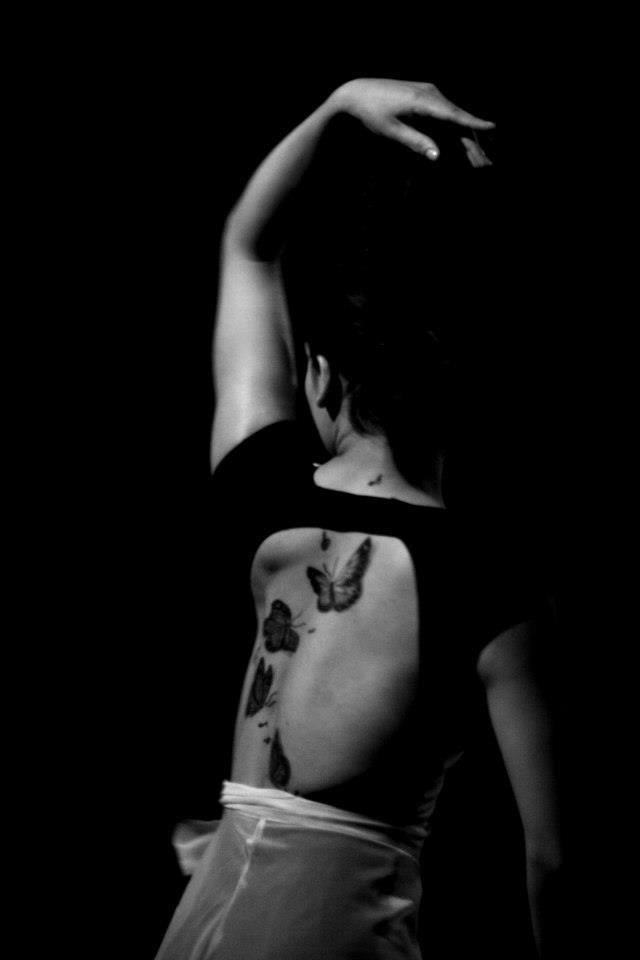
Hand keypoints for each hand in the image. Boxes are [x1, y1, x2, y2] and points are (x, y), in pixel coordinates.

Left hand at [332, 78, 494, 164]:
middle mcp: (429, 92)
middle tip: (487, 160)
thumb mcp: (390, 130)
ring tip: (479, 153)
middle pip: (458, 117)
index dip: (473, 123)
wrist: (356, 92)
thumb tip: (438, 157)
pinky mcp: (425, 94)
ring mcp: (428, 91)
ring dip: (466, 133)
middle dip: (474, 138)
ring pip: (453, 114)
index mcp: (422, 100)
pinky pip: (445, 112)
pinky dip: (455, 126)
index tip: (492, 128)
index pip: (453, 115)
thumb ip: (415, 142)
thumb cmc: (370, 113)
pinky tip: (464, 137)